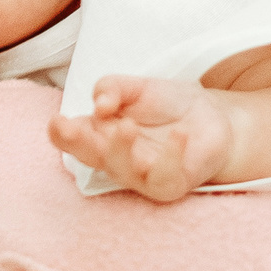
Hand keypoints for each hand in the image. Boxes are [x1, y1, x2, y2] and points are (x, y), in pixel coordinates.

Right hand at [48, 75, 231, 202]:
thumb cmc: (166, 104)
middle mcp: (114, 158)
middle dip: (80, 144)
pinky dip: (171, 156)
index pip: (69, 139)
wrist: (211, 116)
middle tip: (75, 128)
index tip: (59, 121)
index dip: (60, 133)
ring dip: (120, 150)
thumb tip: (100, 104)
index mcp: (98, 133)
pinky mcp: (170, 184)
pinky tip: (179, 134)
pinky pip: (165, 177)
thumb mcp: (137, 86)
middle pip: (90, 157)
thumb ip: (112, 88)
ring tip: (127, 126)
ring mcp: (140, 175)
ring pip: (122, 170)